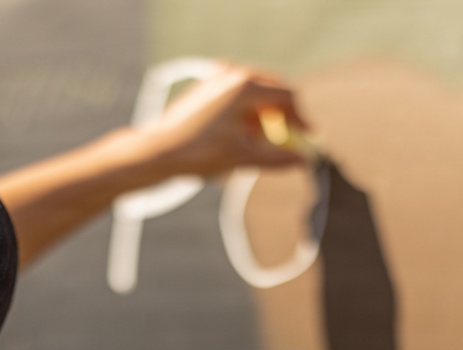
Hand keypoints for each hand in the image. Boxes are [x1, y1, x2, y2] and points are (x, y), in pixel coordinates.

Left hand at [134, 63, 309, 178]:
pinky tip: (235, 138)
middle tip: (287, 139)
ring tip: (253, 144)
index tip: (306, 137)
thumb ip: (276, 158)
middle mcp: (232, 75)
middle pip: (271, 91)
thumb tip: (303, 161)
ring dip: (260, 118)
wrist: (156, 152)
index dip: (300, 119)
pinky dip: (242, 115)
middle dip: (281, 117)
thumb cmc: (197, 153)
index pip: (287, 97)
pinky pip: (234, 97)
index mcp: (245, 86)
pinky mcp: (204, 89)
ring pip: (252, 95)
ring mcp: (216, 79)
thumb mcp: (242, 158)